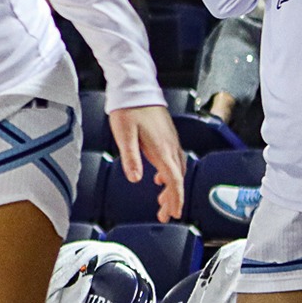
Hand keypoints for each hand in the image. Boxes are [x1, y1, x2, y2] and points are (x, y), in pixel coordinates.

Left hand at [108, 105, 186, 220]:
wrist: (136, 88)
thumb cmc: (129, 108)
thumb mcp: (124, 134)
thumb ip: (130, 157)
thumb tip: (135, 178)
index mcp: (162, 149)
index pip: (174, 180)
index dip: (175, 198)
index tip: (174, 212)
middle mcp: (170, 146)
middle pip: (177, 179)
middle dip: (173, 199)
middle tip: (166, 215)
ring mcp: (170, 141)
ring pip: (176, 171)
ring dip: (172, 188)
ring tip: (163, 202)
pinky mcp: (166, 137)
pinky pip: (173, 161)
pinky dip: (169, 174)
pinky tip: (160, 179)